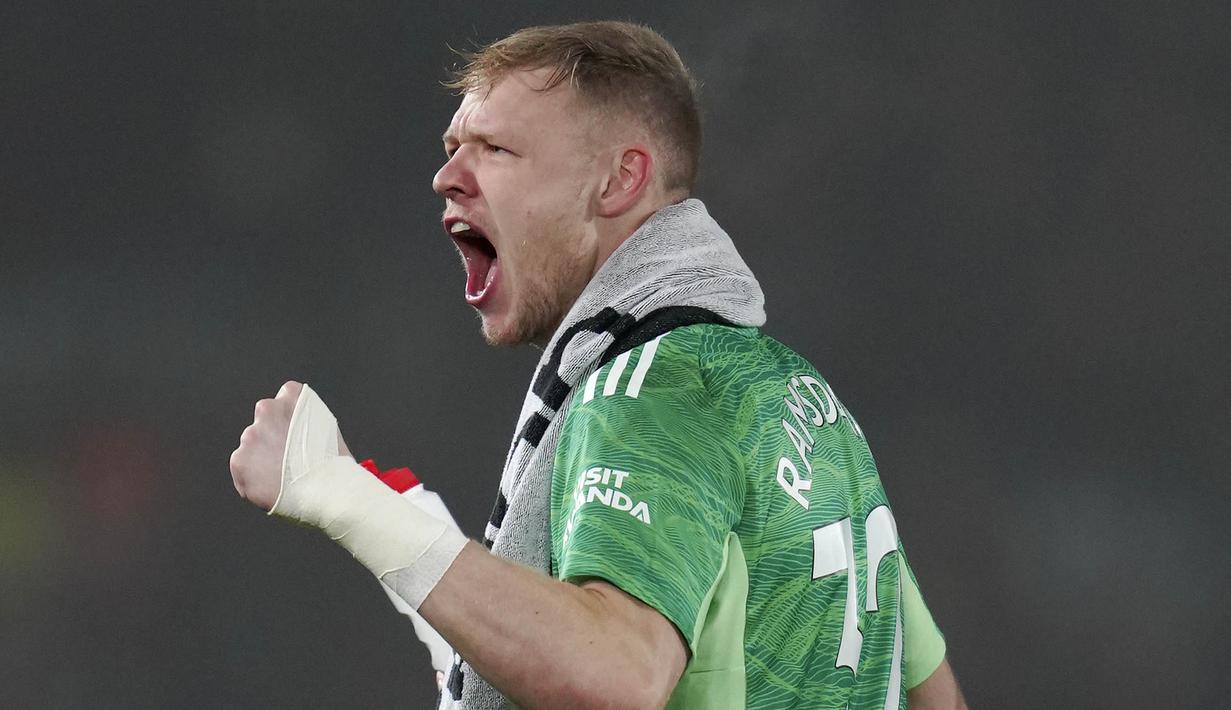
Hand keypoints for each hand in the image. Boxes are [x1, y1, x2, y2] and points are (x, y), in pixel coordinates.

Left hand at [230, 380, 351, 510]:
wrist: (325, 491)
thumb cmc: (333, 463)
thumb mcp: (327, 427)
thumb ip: (306, 417)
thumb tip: (294, 422)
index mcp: (292, 397)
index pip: (285, 396)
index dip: (291, 416)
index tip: (297, 432)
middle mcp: (267, 410)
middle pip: (264, 422)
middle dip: (272, 436)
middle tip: (289, 458)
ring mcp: (251, 435)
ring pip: (252, 446)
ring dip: (261, 457)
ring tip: (283, 476)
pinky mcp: (239, 460)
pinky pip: (242, 469)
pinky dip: (252, 478)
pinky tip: (272, 486)